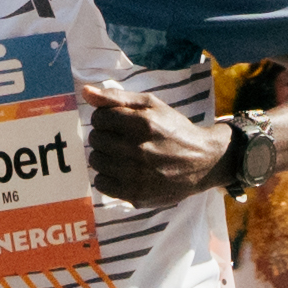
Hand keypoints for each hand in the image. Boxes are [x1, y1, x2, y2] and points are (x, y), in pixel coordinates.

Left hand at [79, 80, 231, 205]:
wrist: (203, 161)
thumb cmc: (173, 129)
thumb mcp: (151, 105)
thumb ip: (116, 98)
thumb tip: (85, 92)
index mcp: (143, 123)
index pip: (99, 118)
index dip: (105, 119)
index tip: (117, 123)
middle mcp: (139, 149)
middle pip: (95, 139)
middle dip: (105, 136)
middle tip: (121, 139)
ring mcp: (137, 175)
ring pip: (95, 161)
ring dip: (104, 156)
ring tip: (122, 155)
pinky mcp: (136, 195)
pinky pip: (101, 184)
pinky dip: (107, 176)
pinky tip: (122, 171)